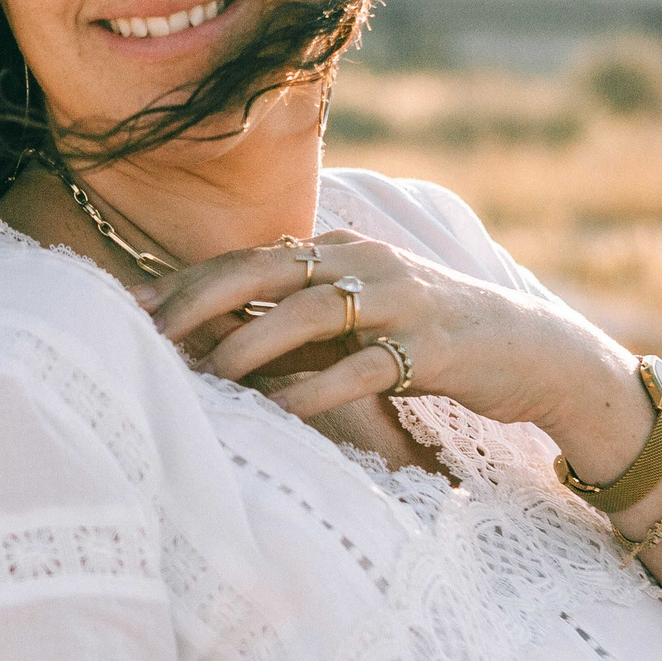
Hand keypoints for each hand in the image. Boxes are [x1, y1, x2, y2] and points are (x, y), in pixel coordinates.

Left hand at [133, 230, 627, 426]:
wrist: (531, 352)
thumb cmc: (427, 339)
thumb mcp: (358, 320)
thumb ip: (295, 323)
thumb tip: (212, 344)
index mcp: (340, 250)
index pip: (249, 258)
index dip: (189, 281)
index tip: (130, 306)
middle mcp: (365, 262)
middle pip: (268, 268)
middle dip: (203, 296)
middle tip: (148, 329)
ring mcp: (400, 300)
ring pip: (313, 310)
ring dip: (256, 341)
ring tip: (209, 372)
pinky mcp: (431, 347)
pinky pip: (364, 366)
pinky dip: (319, 388)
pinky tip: (282, 410)